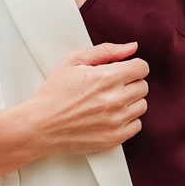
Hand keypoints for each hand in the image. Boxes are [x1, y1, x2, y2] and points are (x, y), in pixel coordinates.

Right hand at [0, 41, 149, 180]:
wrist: (41, 125)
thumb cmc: (55, 93)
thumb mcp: (74, 61)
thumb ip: (106, 51)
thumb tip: (131, 47)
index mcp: (107, 77)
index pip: (142, 68)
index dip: (132, 67)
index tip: (122, 71)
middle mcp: (115, 99)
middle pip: (143, 86)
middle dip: (130, 83)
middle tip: (111, 87)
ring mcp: (117, 120)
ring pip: (141, 105)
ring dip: (130, 102)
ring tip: (109, 101)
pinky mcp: (115, 138)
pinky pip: (137, 125)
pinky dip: (127, 120)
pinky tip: (110, 116)